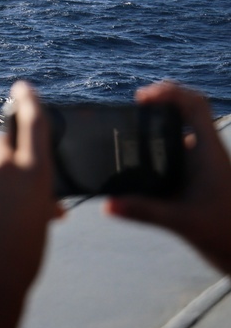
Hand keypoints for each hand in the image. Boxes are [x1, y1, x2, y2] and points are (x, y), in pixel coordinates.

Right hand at [106, 81, 230, 274]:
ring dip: (162, 121)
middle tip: (135, 105)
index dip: (169, 92)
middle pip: (190, 111)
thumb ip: (143, 211)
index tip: (142, 97)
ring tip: (133, 124)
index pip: (195, 106)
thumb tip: (107, 205)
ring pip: (185, 130)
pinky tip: (141, 158)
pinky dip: (161, 144)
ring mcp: (205, 165)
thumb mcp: (181, 222)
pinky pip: (179, 150)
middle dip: (163, 101)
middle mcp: (207, 153)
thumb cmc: (224, 234)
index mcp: (209, 153)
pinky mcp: (200, 178)